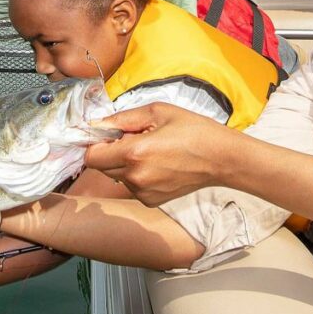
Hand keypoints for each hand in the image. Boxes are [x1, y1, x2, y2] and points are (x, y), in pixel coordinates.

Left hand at [84, 102, 235, 204]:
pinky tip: (158, 166)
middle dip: (110, 152)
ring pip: (117, 177)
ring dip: (124, 164)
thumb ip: (122, 118)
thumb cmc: (192, 130)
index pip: (92, 156)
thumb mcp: (157, 112)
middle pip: (101, 167)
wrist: (221, 158)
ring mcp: (143, 192)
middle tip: (134, 139)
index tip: (107, 135)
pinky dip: (137, 176)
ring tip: (151, 152)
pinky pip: (131, 186)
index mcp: (134, 153)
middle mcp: (135, 177)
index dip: (95, 144)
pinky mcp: (150, 201)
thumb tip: (98, 124)